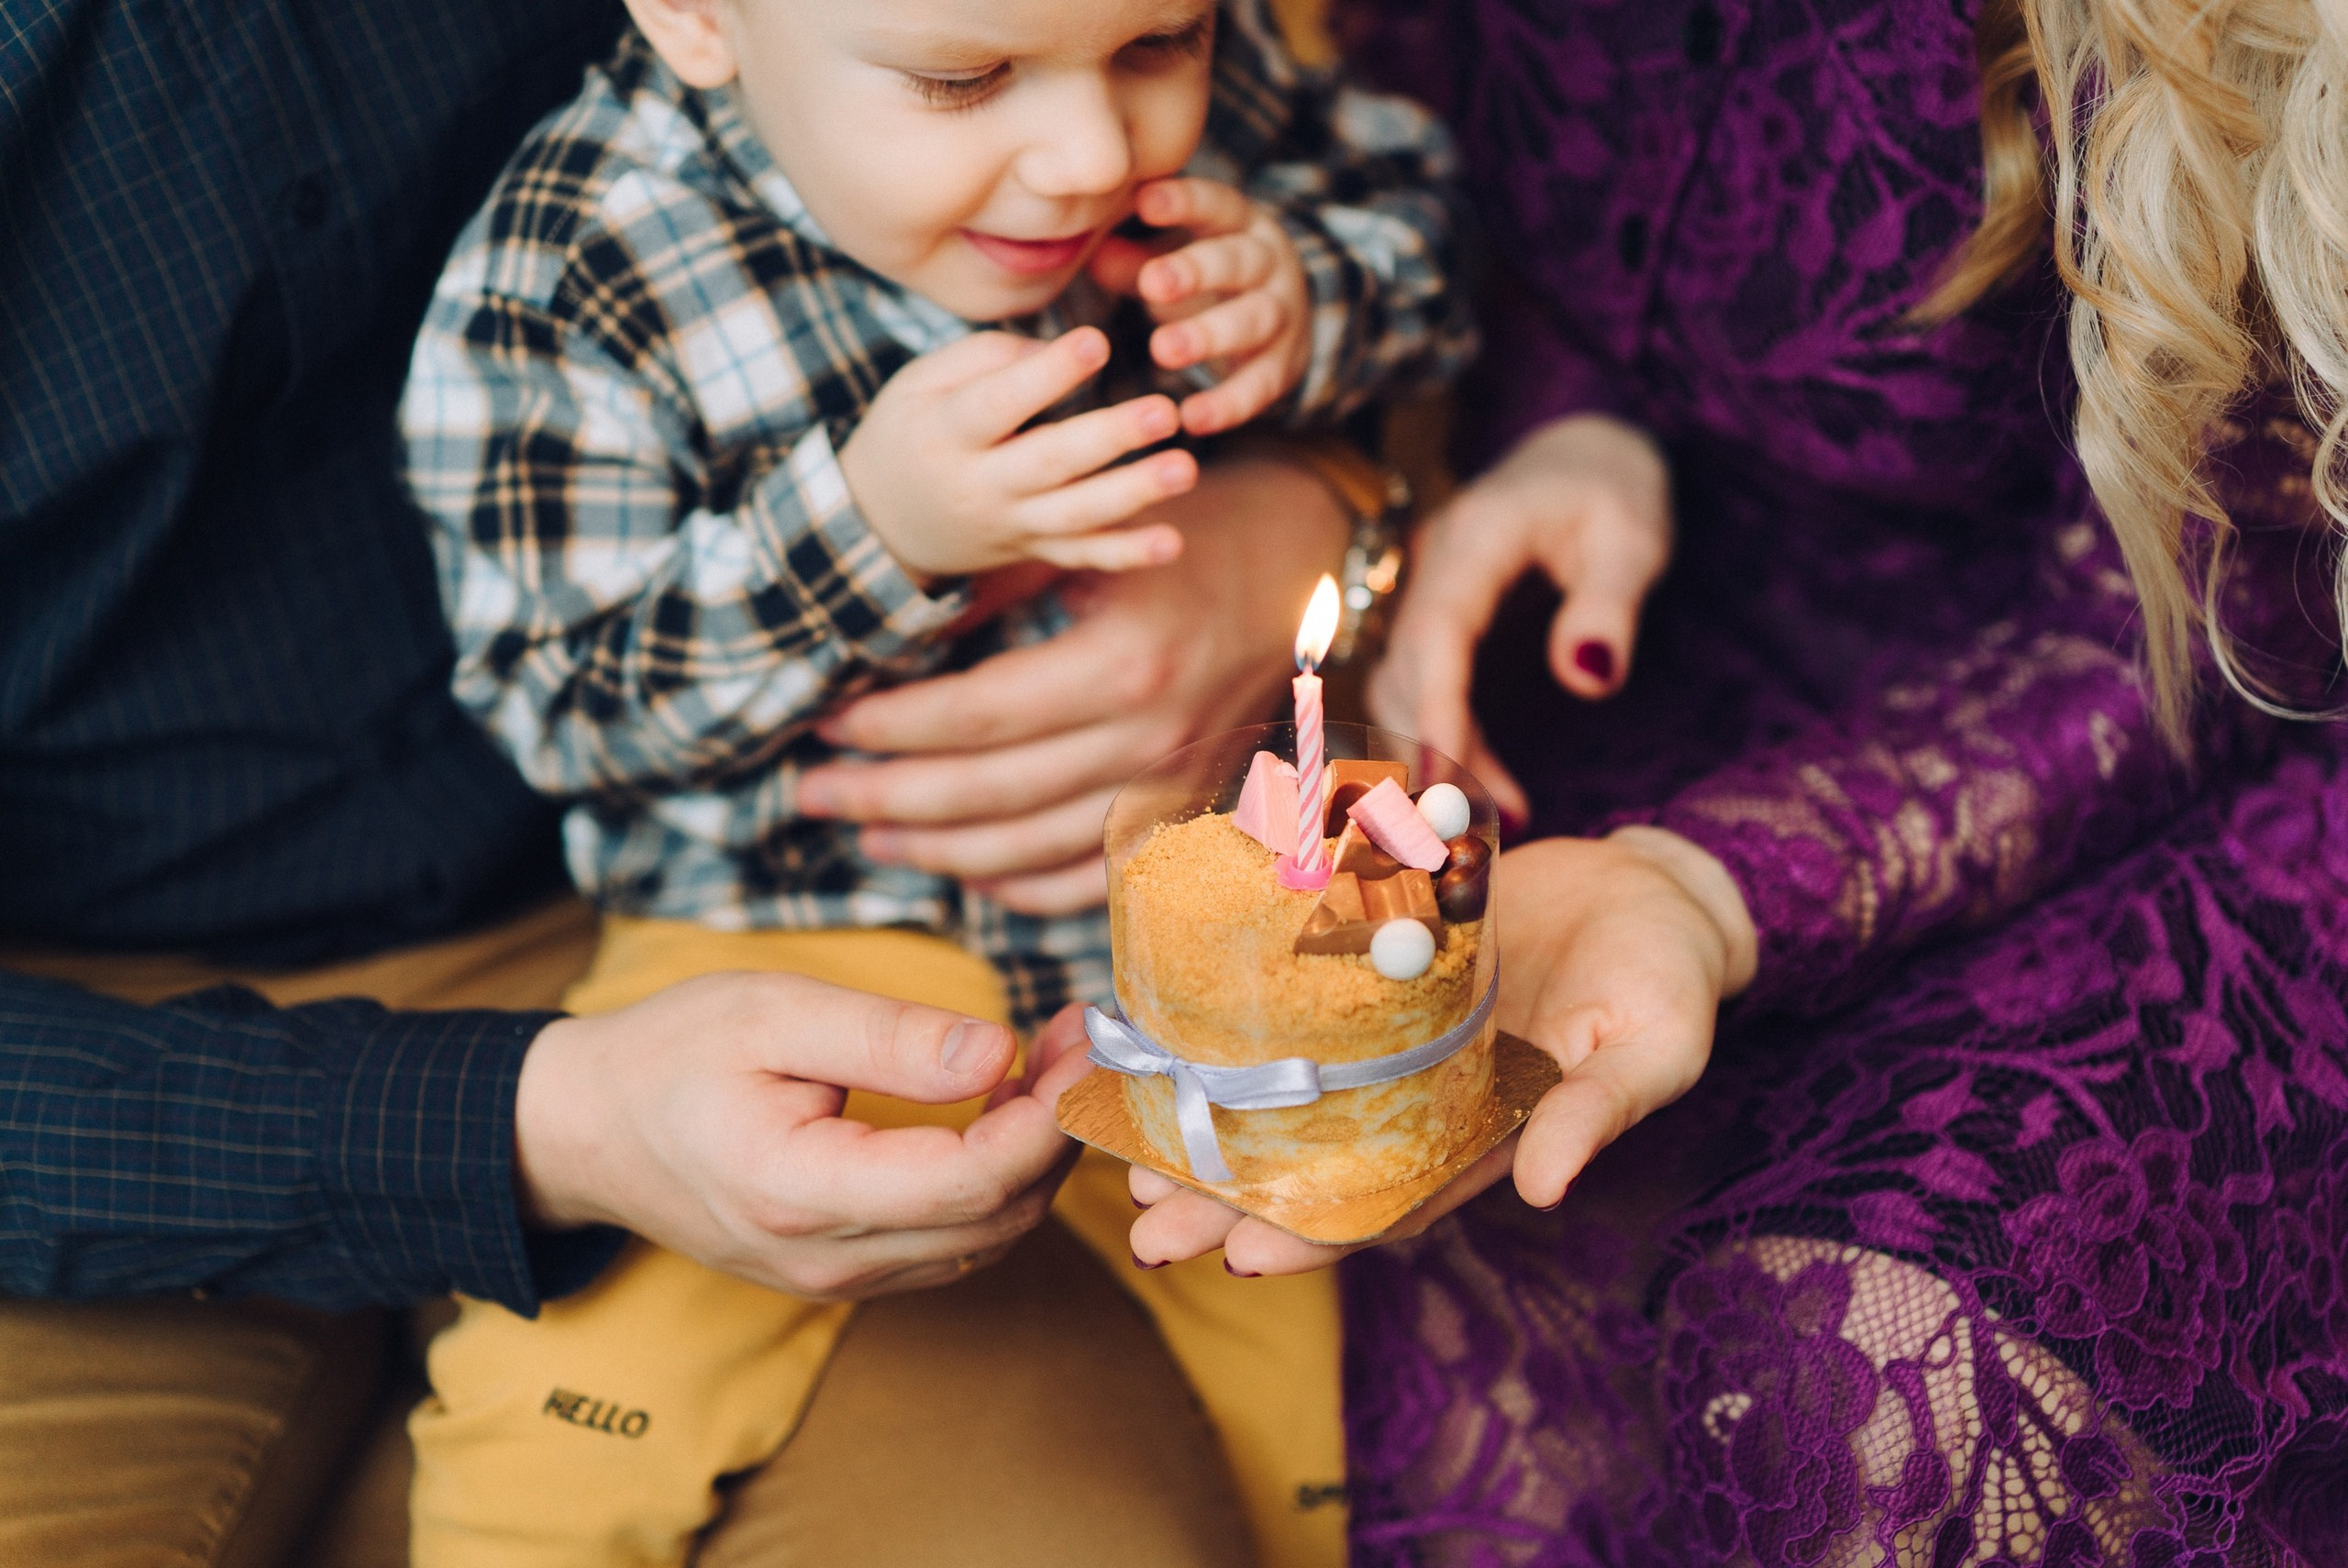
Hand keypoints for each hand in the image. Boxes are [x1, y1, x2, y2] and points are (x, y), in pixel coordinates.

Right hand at [513, 970, 1091, 1300]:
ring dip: (1036, 1156)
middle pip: (997, 1218)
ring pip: (987, 1238)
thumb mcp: (773, 1014)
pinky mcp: (845, 1269)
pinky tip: (1001, 1106)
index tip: (1082, 1043)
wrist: (585, 1130)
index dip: (1048, 1117)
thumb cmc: (671, 1056)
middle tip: (1081, 1038)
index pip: (970, 1181)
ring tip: (1051, 1061)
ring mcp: (836, 1277)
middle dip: (1059, 1131)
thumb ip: (888, 1038)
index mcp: (801, 1192)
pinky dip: (998, 1179)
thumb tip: (997, 1052)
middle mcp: (827, 1258)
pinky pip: (953, 1241)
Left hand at [796, 452, 1349, 912]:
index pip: (975, 719)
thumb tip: (892, 625)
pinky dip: (1019, 888)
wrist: (1305, 559)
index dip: (889, 729)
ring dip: (935, 851)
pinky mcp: (1186, 810)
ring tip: (866, 829)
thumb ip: (997, 584)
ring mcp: (1172, 786)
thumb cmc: (1194, 530)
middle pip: (987, 797)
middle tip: (812, 792)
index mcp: (1121, 665)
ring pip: (1029, 852)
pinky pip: (1090, 880)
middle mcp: (1150, 740)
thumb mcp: (1093, 539)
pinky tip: (961, 870)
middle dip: (885, 798)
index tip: (825, 723)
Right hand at [839, 326, 1197, 577]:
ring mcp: (1011, 525)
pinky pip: (1084, 556)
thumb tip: (1061, 351)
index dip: (1048, 375)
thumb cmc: (911, 431)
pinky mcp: (1034, 550)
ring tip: (1184, 468)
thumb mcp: (921, 382)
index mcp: (946, 433)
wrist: (882, 522)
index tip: (1097, 342)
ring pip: (1077, 515)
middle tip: (1164, 411)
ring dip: (1134, 493)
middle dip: (1110, 437)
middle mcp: (981, 485)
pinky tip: (1172, 542)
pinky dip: (1128, 554)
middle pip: (1051, 462)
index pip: (999, 403)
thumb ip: (987, 357)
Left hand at [1091, 178, 1311, 436]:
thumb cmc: (1209, 278)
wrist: (1284, 319)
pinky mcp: (1282, 366)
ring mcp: (1282, 314)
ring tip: (1163, 350)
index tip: (1145, 202)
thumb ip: (1133, 259)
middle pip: (1237, 261)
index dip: (1183, 203)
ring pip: (1253, 320)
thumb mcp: (1174, 260)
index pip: (1214, 203)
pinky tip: (1192, 417)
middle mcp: (1267, 263)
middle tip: (1153, 283)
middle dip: (1196, 271)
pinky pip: (1259, 385)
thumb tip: (1087, 251)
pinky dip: (1227, 404)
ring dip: (1208, 335)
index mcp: (1237, 223)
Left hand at [1126, 828, 1754, 1273]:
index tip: (1240, 1258)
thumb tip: (1548, 1188)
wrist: (1649, 887)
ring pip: (1287, 1088)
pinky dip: (1231, 1024)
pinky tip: (1163, 1033)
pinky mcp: (1369, 960)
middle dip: (1230, 1197)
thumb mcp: (1653, 1046)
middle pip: (1312, 1158)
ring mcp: (1390, 1032)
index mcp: (1482, 1132)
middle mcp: (1421, 1093)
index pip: (1387, 1202)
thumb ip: (1600, 1112)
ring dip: (1213, 1118)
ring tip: (1126, 1143)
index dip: (1314, 1236)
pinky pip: (1292, 1003)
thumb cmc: (1665, 978)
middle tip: (1143, 1221)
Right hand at [1368, 414, 1671, 821]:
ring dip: (1439, 759)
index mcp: (1477, 536)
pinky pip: (1420, 693)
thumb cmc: (1614, 490)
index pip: (1438, 631)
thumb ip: (1610, 604)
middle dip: (1433, 753)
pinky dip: (1445, 745)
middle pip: (1404, 672)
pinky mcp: (1435, 624)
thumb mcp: (1633, 537)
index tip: (1448, 781)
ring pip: (1402, 690)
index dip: (1436, 710)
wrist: (1582, 454)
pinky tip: (1490, 793)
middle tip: (1477, 832)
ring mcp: (1427, 594)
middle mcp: (1434, 566)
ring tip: (1497, 824)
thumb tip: (1588, 680)